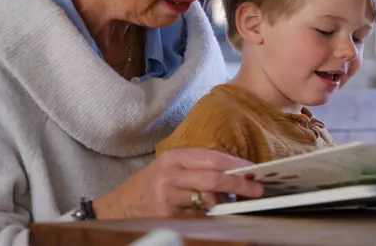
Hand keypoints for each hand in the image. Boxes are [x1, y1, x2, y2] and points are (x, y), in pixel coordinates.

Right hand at [92, 148, 263, 218]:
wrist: (118, 207)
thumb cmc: (149, 185)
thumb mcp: (169, 166)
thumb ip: (196, 166)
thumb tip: (233, 171)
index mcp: (174, 158)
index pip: (211, 157)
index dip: (235, 164)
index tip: (253, 169)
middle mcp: (170, 175)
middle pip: (212, 178)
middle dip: (239, 183)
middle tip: (257, 189)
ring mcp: (168, 197)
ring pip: (207, 199)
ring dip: (224, 201)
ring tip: (231, 200)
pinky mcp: (168, 217)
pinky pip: (197, 216)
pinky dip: (208, 214)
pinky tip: (210, 212)